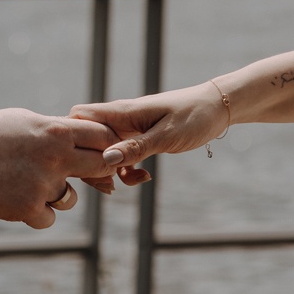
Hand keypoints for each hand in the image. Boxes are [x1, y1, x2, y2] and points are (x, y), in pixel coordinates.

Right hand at [0, 108, 118, 228]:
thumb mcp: (28, 122)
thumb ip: (58, 130)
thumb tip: (86, 135)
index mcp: (57, 132)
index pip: (104, 137)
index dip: (107, 145)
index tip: (100, 152)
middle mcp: (56, 158)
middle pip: (101, 167)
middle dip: (96, 172)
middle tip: (79, 174)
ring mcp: (43, 185)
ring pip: (71, 199)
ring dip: (58, 196)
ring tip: (30, 184)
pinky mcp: (28, 208)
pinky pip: (49, 218)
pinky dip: (37, 213)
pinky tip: (18, 199)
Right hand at [69, 82, 229, 187]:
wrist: (218, 108)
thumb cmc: (194, 115)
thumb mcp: (166, 135)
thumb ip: (136, 148)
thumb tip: (106, 158)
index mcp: (121, 112)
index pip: (79, 119)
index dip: (76, 141)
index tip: (90, 163)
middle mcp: (120, 120)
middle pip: (86, 140)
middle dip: (90, 164)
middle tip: (109, 184)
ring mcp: (129, 130)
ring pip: (103, 152)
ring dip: (108, 171)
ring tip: (121, 185)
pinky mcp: (140, 140)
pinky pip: (122, 157)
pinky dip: (126, 170)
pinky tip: (144, 176)